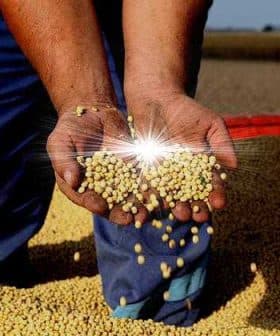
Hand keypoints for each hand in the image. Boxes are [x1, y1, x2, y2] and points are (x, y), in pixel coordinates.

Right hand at [47, 104, 139, 224]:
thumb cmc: (70, 128)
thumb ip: (64, 161)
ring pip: (128, 196)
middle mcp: (98, 186)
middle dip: (119, 213)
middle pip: (109, 204)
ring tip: (147, 215)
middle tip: (129, 220)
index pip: (85, 198)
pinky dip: (149, 189)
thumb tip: (72, 181)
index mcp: (78, 185)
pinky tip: (158, 196)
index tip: (99, 206)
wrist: (92, 112)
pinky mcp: (131, 169)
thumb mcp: (60, 142)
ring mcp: (116, 179)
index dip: (92, 203)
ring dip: (138, 206)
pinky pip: (141, 180)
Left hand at [127, 92, 236, 222]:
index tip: (218, 203)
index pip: (210, 183)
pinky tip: (154, 205)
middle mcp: (183, 173)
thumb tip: (234, 166)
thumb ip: (222, 143)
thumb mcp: (210, 123)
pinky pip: (149, 185)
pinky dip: (151, 196)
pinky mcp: (146, 170)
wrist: (157, 100)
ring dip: (175, 205)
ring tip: (179, 214)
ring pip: (170, 194)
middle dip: (195, 206)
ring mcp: (164, 173)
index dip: (215, 193)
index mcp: (200, 165)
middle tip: (199, 216)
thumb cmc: (187, 111)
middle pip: (190, 194)